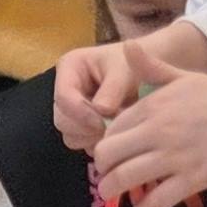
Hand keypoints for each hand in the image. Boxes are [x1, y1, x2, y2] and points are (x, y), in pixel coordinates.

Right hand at [52, 18, 206, 151]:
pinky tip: (113, 135)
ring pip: (69, 134)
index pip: (63, 97)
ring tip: (113, 131)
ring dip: (90, 138)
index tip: (102, 123)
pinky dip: (95, 142)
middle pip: (61, 119)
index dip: (80, 113)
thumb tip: (101, 110)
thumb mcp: (125, 70)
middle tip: (110, 130)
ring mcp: (71, 108)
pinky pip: (80, 141)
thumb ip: (113, 88)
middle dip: (85, 128)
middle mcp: (65, 88)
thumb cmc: (134, 64)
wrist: (145, 70)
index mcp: (70, 67)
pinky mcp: (80, 123)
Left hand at [93, 65, 206, 206]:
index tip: (111, 154)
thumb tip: (127, 46)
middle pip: (106, 155)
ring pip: (123, 179)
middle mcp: (157, 130)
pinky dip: (145, 206)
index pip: (109, 130)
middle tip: (109, 176)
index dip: (104, 145)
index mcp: (152, 106)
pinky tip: (148, 203)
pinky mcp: (193, 178)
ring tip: (118, 194)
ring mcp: (174, 156)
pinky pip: (156, 200)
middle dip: (102, 170)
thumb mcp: (183, 76)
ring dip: (114, 190)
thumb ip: (151, 67)